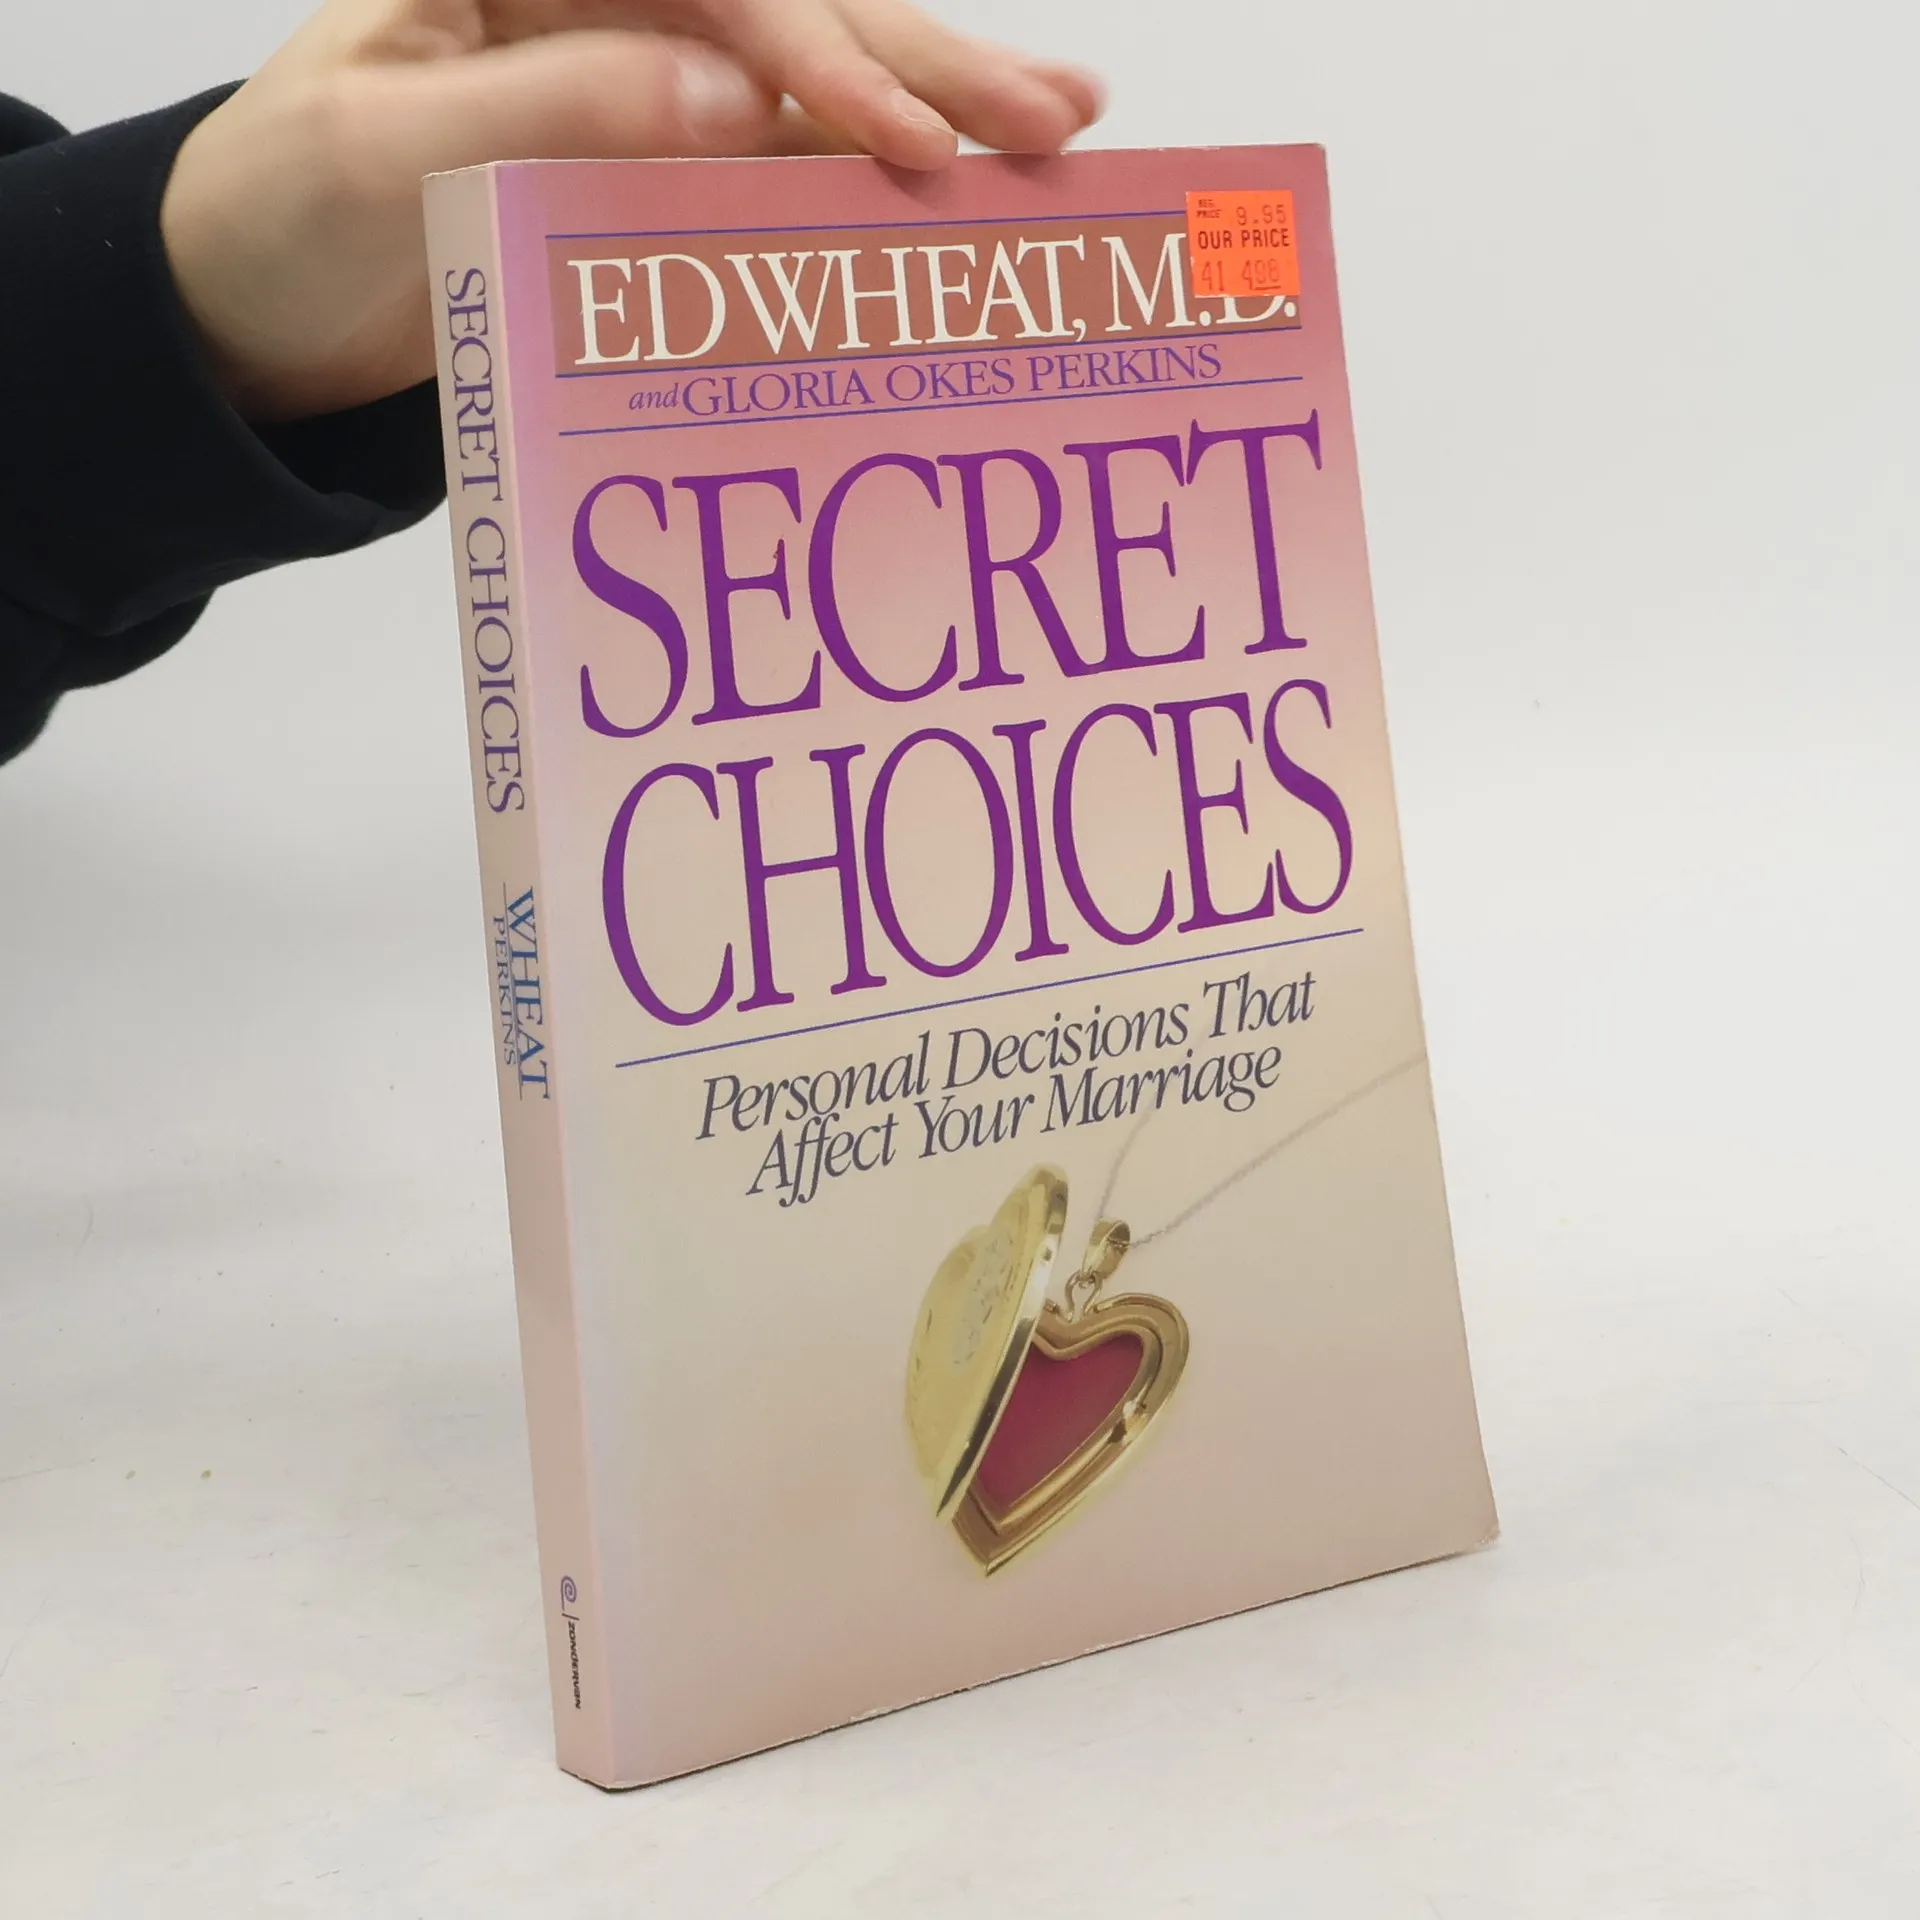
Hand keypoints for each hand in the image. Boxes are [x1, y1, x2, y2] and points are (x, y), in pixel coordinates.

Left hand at [160, 0, 1101, 423]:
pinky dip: (866, 182)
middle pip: (793, 13)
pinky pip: (776, 166)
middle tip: (1054, 113)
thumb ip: (547, 106)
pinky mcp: (653, 168)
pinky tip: (958, 190)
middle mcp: (607, 5)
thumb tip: (728, 97)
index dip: (818, 56)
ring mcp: (640, 84)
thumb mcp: (381, 151)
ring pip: (808, 83)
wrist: (248, 315)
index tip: (907, 140)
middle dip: (926, 60)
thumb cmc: (279, 216)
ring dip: (934, 103)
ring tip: (1058, 128)